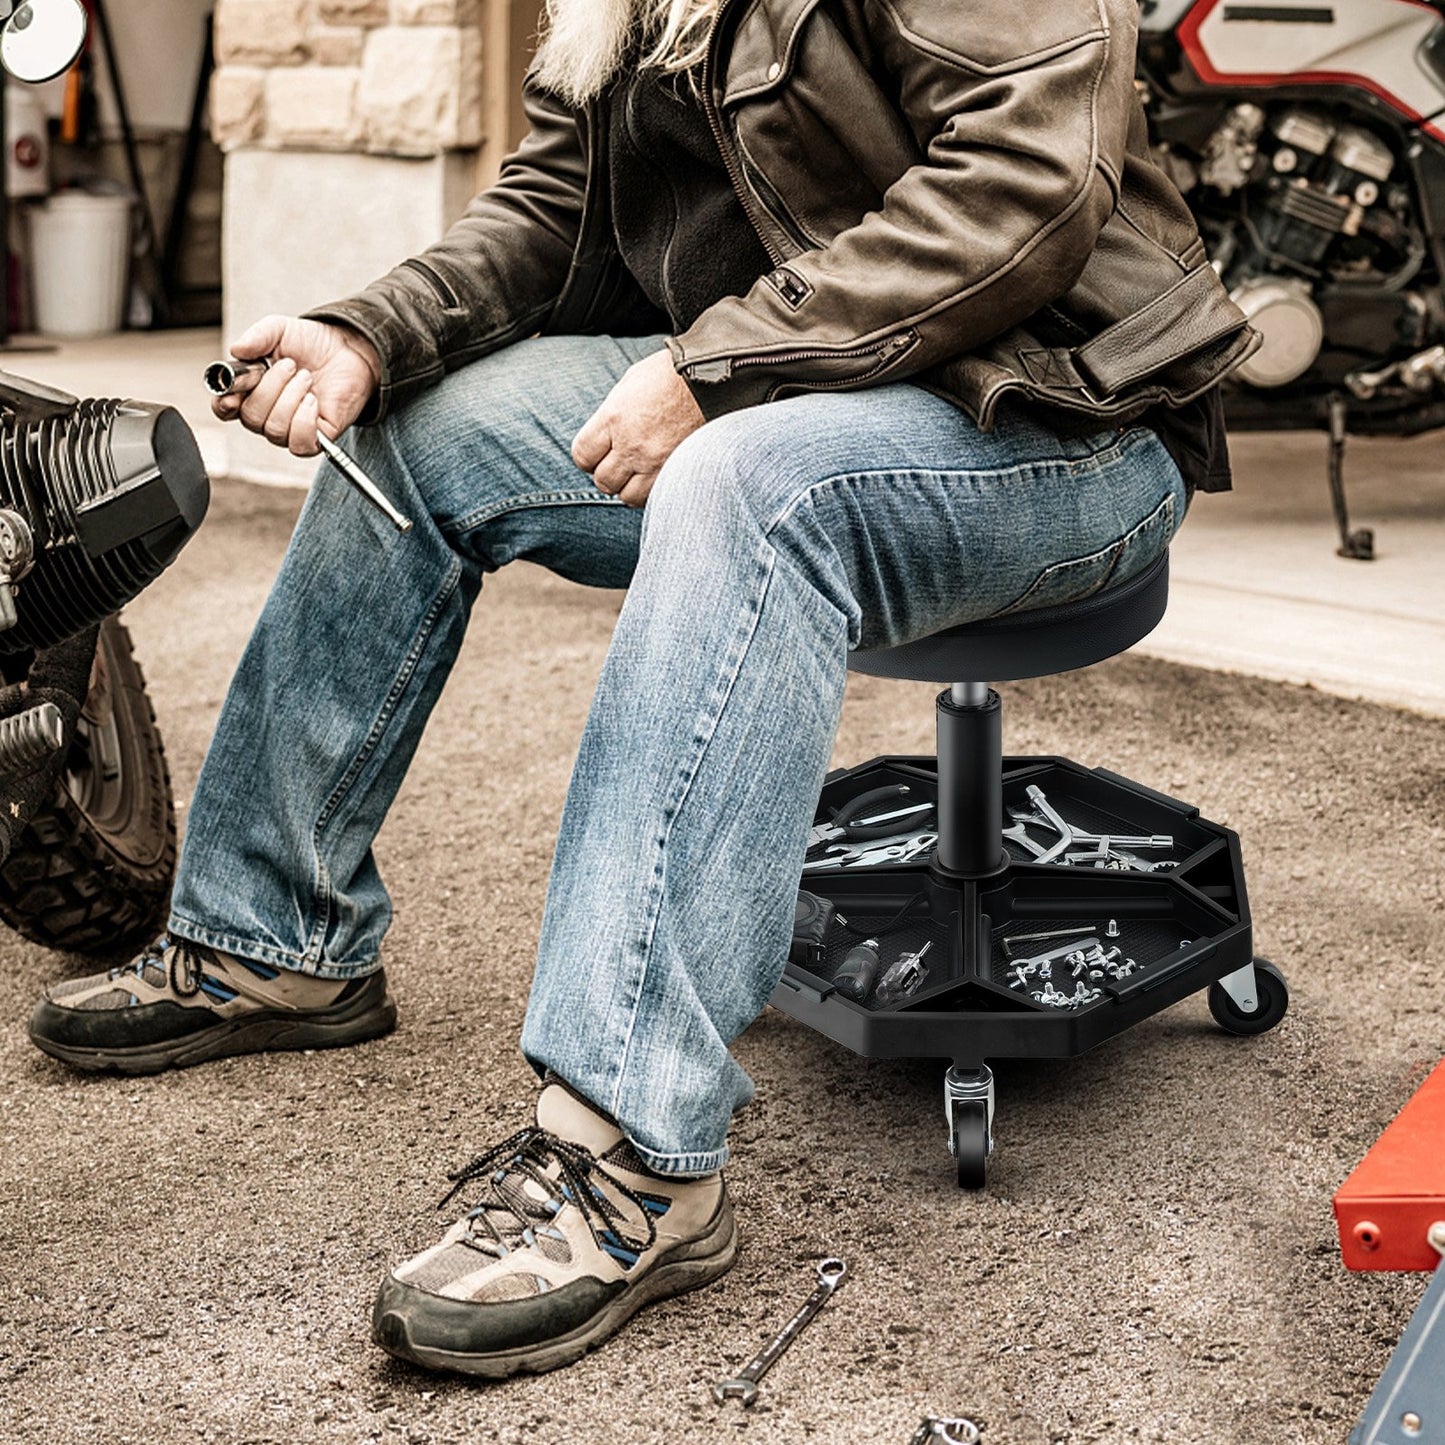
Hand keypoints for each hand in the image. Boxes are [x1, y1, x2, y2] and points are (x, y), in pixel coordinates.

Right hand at [212, 315, 382, 456]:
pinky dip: (305, 420)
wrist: (348, 351)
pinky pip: (299, 443)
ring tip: (307, 378)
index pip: (224, 408)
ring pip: (274, 429)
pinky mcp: (314, 439)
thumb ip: (257, 336)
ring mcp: (289, 429)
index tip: (232, 394)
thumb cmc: (311, 344)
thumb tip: (236, 349)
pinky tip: (314, 401)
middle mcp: (266, 414)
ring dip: (291, 398)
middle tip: (291, 366)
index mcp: (250, 390)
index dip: (224, 404)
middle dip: (271, 388)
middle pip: (251, 417)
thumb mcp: (280, 330)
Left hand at [571, 349, 704, 507]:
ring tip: (637, 473)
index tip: (595, 454)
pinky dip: (650, 492)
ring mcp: (655, 461)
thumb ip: (611, 414)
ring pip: (627, 495)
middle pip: (603, 480)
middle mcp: (631, 444)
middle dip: (607, 473)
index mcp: (613, 417)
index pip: (583, 455)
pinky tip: (654, 477)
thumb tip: (603, 435)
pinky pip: (654, 497)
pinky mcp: (677, 471)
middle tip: (618, 464)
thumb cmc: (670, 375)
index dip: (587, 458)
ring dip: (629, 487)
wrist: (712, 379)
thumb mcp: (629, 385)